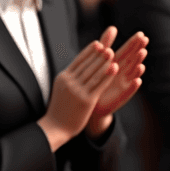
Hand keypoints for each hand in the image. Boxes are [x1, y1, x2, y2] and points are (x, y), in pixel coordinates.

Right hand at [37, 30, 116, 152]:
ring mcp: (77, 90)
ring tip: (112, 53)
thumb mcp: (61, 89)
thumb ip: (69, 78)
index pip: (78, 61)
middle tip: (107, 45)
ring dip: (103, 61)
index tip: (98, 44)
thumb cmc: (60, 109)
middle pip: (86, 65)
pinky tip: (114, 68)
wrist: (55, 127)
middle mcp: (69, 82)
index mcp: (63, 77)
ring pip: (93, 73)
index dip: (89, 51)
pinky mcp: (86, 100)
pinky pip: (99, 85)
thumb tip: (77, 68)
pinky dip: (107, 75)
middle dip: (98, 54)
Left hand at [86, 29, 147, 133]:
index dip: (134, 44)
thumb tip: (113, 27)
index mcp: (117, 63)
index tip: (142, 34)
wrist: (91, 102)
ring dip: (138, 67)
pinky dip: (133, 86)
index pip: (128, 51)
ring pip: (132, 74)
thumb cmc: (96, 78)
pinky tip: (137, 80)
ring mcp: (123, 84)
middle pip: (132, 61)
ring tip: (142, 61)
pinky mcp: (120, 96)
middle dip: (138, 52)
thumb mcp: (100, 59)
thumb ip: (105, 44)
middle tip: (145, 43)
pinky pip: (128, 91)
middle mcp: (123, 73)